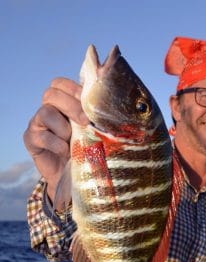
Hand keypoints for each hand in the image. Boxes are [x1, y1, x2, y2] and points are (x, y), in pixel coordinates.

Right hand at [23, 77, 88, 206]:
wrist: (76, 177)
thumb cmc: (88, 150)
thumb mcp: (94, 130)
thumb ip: (97, 115)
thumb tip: (118, 104)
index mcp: (62, 102)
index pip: (60, 84)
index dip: (74, 90)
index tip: (90, 105)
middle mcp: (48, 109)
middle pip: (51, 94)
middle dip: (71, 106)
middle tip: (85, 122)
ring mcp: (37, 124)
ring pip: (45, 112)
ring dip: (63, 127)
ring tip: (72, 140)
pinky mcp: (31, 139)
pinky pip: (41, 136)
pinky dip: (56, 143)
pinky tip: (65, 151)